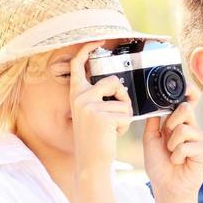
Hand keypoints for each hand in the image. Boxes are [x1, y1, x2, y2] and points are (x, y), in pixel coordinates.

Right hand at [70, 42, 132, 169]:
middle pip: (113, 82)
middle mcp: (80, 97)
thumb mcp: (92, 114)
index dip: (87, 49)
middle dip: (122, 98)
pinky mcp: (101, 116)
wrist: (91, 162)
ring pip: (123, 101)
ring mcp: (90, 106)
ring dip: (124, 116)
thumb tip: (117, 84)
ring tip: (112, 128)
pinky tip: (113, 135)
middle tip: (116, 115)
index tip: (98, 40)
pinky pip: (126, 115)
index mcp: (76, 94)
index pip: (78, 66)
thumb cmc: (96, 139)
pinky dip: (125, 126)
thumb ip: (99, 97)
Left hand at [143, 93, 202, 201]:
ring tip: (172, 154)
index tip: (186, 88)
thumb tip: (154, 106)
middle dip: (171, 121)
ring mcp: (198, 139)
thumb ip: (152, 122)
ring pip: (184, 128)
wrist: (166, 187)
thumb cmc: (160, 166)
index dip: (188, 92)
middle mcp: (190, 128)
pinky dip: (177, 155)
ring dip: (172, 144)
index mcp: (178, 123)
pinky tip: (178, 162)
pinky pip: (188, 145)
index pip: (186, 102)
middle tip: (167, 136)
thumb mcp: (150, 140)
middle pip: (185, 109)